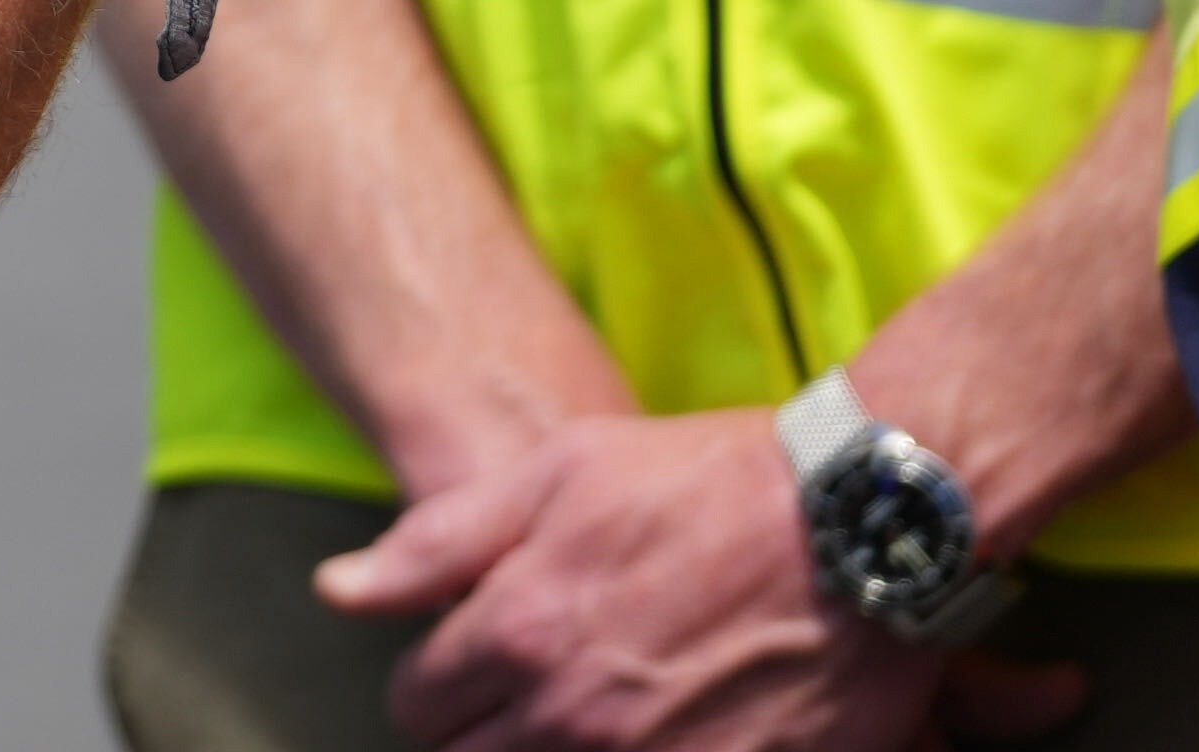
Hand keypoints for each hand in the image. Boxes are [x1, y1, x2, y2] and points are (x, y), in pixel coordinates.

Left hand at [320, 411, 1078, 750]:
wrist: (860, 521)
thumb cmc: (705, 481)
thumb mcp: (553, 475)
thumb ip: (435, 544)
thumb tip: (338, 591)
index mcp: (520, 636)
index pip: (418, 706)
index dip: (434, 684)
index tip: (464, 665)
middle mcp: (578, 718)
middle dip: (482, 731)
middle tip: (524, 692)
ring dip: (548, 750)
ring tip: (587, 713)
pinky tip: (660, 730)